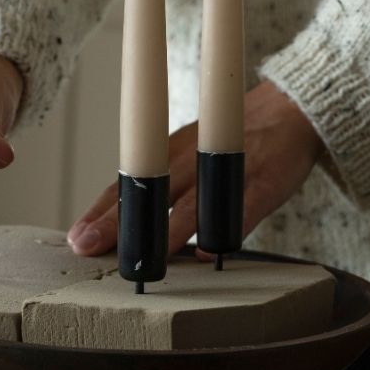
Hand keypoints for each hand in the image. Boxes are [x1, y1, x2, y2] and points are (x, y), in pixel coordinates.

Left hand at [67, 80, 322, 255]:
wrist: (293, 108)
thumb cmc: (230, 138)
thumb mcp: (186, 153)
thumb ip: (159, 189)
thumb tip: (122, 229)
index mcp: (167, 154)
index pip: (126, 184)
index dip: (99, 212)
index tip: (76, 238)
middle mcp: (188, 159)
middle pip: (147, 192)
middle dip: (115, 223)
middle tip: (87, 247)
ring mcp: (223, 170)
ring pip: (188, 205)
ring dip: (161, 235)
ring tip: (139, 260)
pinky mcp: (260, 183)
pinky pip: (239, 210)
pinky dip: (223, 233)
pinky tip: (206, 254)